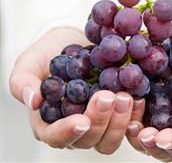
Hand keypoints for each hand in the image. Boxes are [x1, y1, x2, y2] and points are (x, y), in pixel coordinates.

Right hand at [9, 27, 140, 153]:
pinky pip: (128, 126)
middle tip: (109, 96)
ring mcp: (98, 123)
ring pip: (109, 139)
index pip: (56, 137)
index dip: (68, 132)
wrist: (74, 43)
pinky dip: (134, 115)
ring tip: (125, 96)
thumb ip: (23, 82)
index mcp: (49, 122)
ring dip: (120, 121)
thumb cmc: (49, 55)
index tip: (83, 120)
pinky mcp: (115, 115)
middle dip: (100, 121)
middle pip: (88, 139)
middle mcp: (75, 127)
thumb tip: (32, 101)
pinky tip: (138, 98)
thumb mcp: (29, 63)